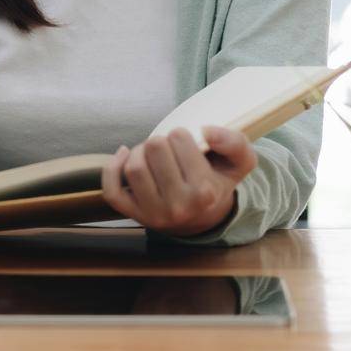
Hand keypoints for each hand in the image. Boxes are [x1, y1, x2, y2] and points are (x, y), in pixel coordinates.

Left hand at [101, 126, 256, 236]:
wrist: (202, 219)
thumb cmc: (216, 183)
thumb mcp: (239, 163)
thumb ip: (234, 143)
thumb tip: (206, 131)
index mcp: (205, 192)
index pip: (179, 138)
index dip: (182, 135)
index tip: (187, 146)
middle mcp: (178, 206)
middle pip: (154, 147)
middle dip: (160, 141)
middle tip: (168, 150)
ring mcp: (153, 214)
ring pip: (133, 166)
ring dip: (139, 151)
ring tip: (151, 155)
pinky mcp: (134, 215)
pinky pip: (112, 190)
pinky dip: (112, 167)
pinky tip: (124, 155)